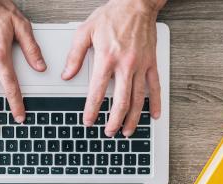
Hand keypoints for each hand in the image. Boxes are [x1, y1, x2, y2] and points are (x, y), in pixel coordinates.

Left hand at [62, 0, 165, 136]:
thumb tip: (67, 75)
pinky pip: (155, 87)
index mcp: (107, 58)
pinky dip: (155, 103)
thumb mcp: (85, 32)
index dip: (92, 110)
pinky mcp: (151, 63)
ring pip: (138, 98)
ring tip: (127, 131)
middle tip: (109, 132)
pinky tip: (153, 115)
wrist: (136, 3)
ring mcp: (141, 65)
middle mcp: (125, 65)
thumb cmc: (112, 16)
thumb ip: (74, 56)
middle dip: (114, 120)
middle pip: (120, 101)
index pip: (97, 92)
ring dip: (132, 118)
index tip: (88, 121)